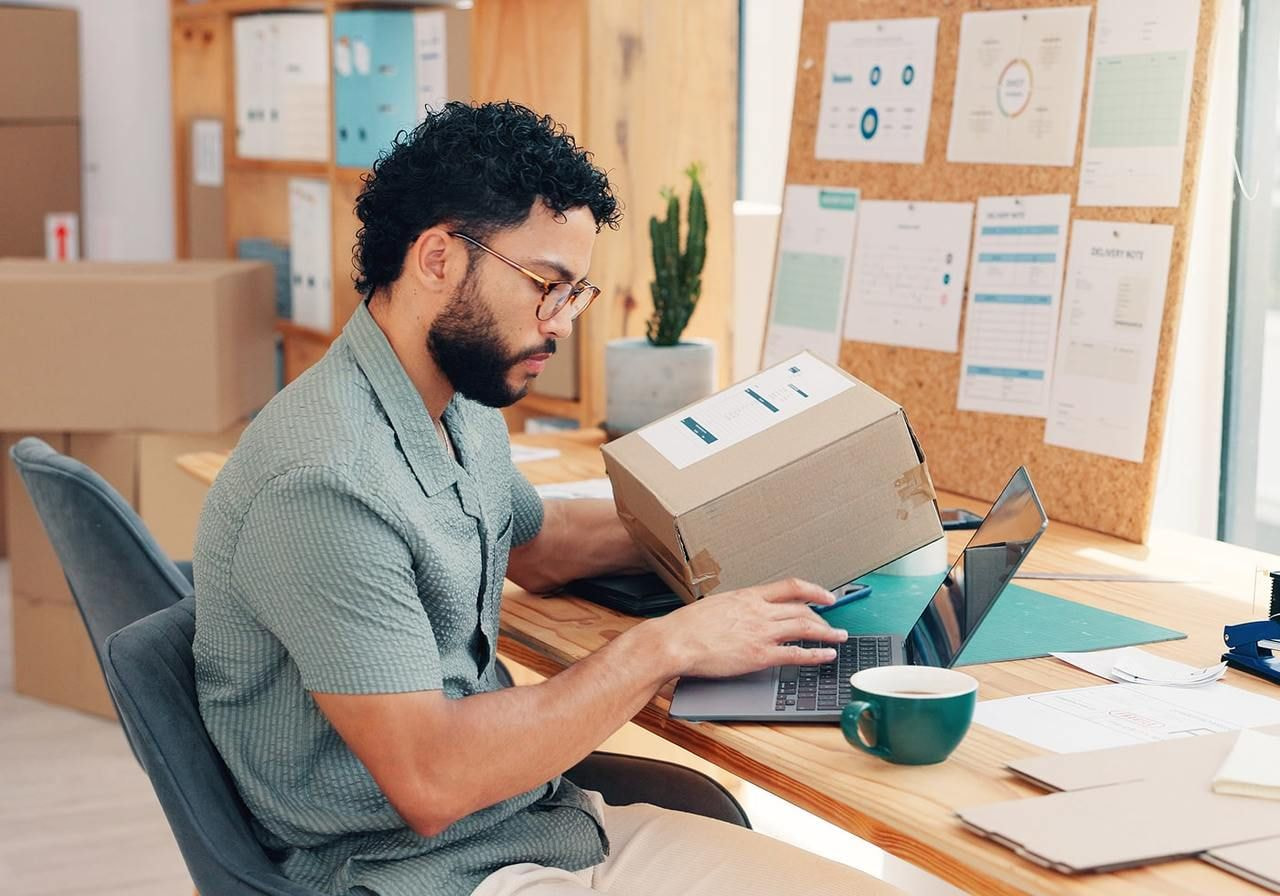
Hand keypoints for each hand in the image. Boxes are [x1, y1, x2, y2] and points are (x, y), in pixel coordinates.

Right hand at [647, 578, 847, 679]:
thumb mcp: (716, 605)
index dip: (814, 590)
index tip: (826, 596)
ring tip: (840, 637)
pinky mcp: (759, 655)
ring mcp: (761, 632)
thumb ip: (735, 608)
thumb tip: (742, 612)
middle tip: (833, 624)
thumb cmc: (687, 626)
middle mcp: (759, 611)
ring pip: (805, 627)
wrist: (675, 641)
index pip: (790, 587)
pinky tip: (826, 656)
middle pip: (802, 609)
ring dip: (827, 632)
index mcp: (748, 596)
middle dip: (823, 617)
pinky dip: (816, 654)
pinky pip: (796, 653)